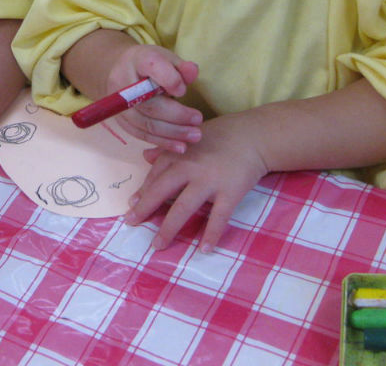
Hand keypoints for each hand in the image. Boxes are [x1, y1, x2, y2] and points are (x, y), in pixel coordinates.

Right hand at [108, 44, 201, 151]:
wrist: (123, 71)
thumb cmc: (151, 66)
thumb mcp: (167, 59)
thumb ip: (181, 67)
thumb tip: (193, 72)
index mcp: (138, 60)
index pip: (153, 68)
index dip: (170, 80)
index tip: (184, 91)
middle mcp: (123, 83)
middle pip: (149, 104)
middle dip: (177, 115)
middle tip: (198, 121)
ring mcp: (119, 105)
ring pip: (146, 124)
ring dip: (172, 133)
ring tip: (194, 136)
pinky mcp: (121, 121)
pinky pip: (142, 135)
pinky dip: (162, 142)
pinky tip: (180, 146)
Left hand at [125, 111, 267, 252]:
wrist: (255, 135)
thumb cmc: (221, 136)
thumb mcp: (190, 137)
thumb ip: (168, 149)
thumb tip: (145, 156)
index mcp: (179, 153)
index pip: (155, 175)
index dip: (142, 191)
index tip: (131, 205)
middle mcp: (190, 167)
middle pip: (162, 191)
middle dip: (145, 208)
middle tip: (130, 223)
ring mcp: (210, 181)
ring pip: (184, 207)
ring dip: (169, 228)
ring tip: (158, 245)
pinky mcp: (230, 192)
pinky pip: (218, 217)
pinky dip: (211, 234)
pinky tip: (204, 250)